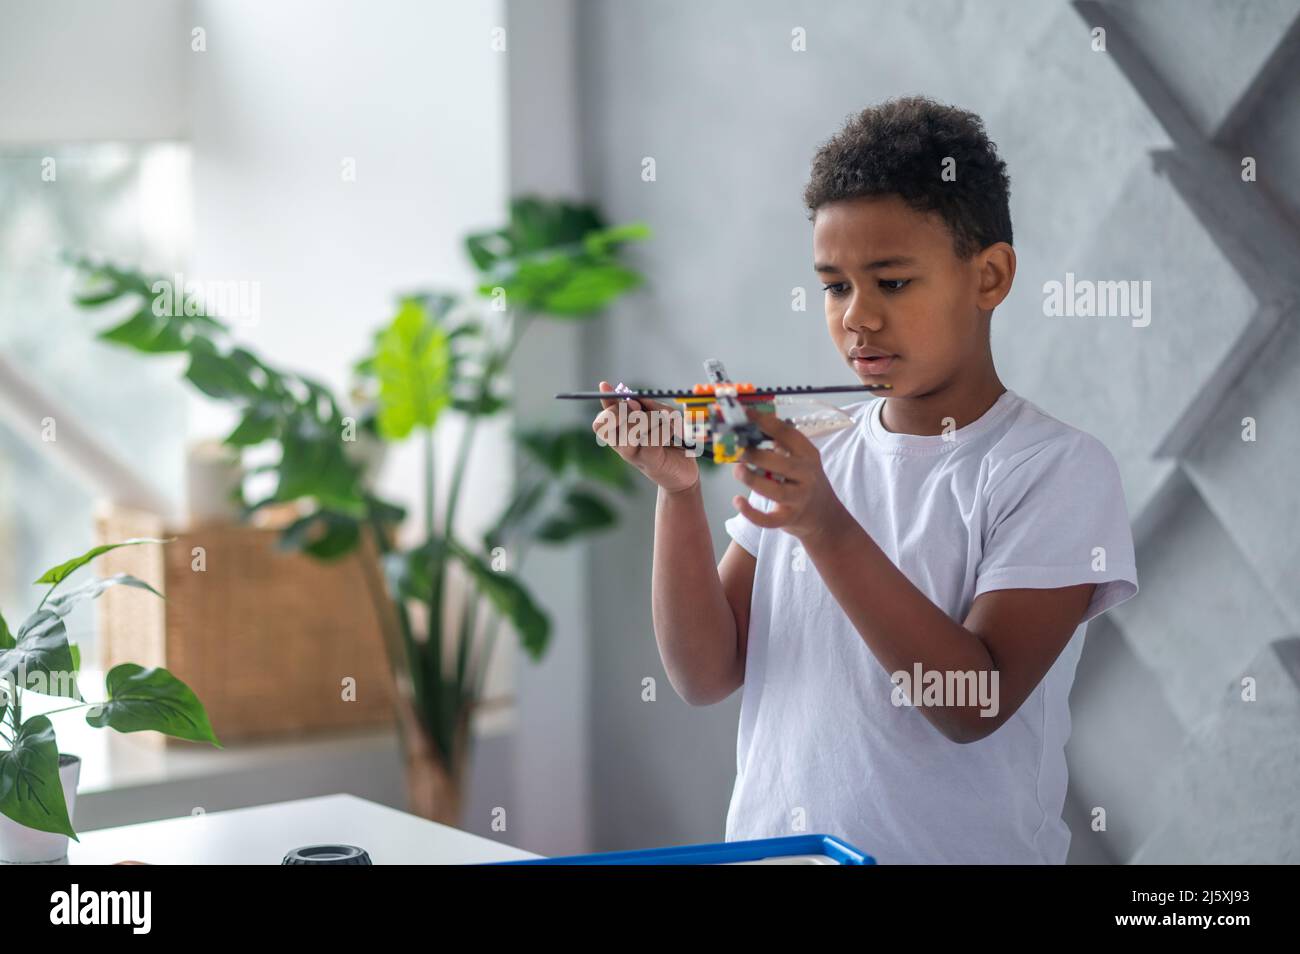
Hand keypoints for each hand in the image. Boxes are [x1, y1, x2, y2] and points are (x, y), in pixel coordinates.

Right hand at [592, 380, 699, 493]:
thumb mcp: (661, 416)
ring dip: (651, 419)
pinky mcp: (649, 461)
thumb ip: (649, 406)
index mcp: (621, 433)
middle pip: (608, 421)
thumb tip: (634, 400)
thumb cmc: (672, 441)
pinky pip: (652, 438)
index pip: (601, 419)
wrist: (685, 470)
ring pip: (631, 427)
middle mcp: (621, 444)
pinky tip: (671, 434)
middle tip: (642, 411)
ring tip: (664, 425)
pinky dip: (664, 429)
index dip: (603, 401)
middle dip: (626, 408)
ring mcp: (633, 454)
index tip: (606, 386)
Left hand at [730, 407, 846, 542]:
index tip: (746, 414)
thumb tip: (750, 425)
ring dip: (753, 480)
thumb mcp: (800, 459)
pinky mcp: (789, 519)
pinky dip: (751, 512)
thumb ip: (781, 445)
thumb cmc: (804, 481)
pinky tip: (737, 500)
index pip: (788, 435)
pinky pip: (769, 519)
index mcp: (808, 455)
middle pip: (783, 465)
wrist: (825, 515)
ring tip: (738, 470)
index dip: (765, 423)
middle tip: (739, 450)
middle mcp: (807, 476)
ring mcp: (799, 498)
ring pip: (777, 492)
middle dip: (758, 456)